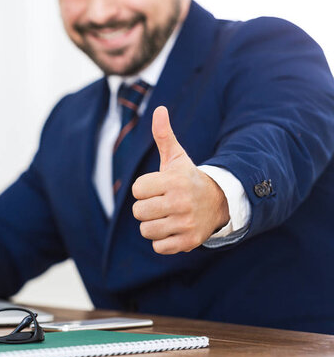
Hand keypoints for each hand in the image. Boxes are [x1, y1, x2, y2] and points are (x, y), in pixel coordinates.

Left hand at [131, 106, 228, 253]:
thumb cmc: (188, 179)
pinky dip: (162, 241)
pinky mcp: (189, 242)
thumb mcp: (177, 157)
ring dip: (153, 225)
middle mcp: (181, 203)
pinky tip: (174, 229)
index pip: (137, 190)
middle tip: (162, 203)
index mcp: (174, 181)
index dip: (144, 189)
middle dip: (147, 208)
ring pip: (146, 230)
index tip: (158, 187)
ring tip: (168, 216)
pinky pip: (158, 247)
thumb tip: (159, 109)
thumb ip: (164, 135)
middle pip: (138, 212)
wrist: (220, 202)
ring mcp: (186, 224)